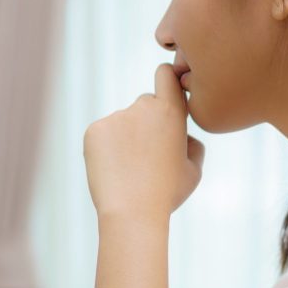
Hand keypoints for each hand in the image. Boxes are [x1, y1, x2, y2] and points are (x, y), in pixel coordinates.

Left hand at [83, 64, 204, 219]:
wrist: (131, 213)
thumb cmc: (167, 194)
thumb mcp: (194, 171)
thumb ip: (192, 145)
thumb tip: (183, 135)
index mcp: (171, 112)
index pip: (166, 74)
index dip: (167, 79)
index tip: (167, 88)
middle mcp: (142, 107)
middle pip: (145, 104)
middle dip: (147, 122)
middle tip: (148, 156)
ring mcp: (116, 117)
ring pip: (123, 122)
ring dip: (126, 138)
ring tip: (130, 170)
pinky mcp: (94, 130)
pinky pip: (103, 134)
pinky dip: (107, 149)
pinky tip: (114, 170)